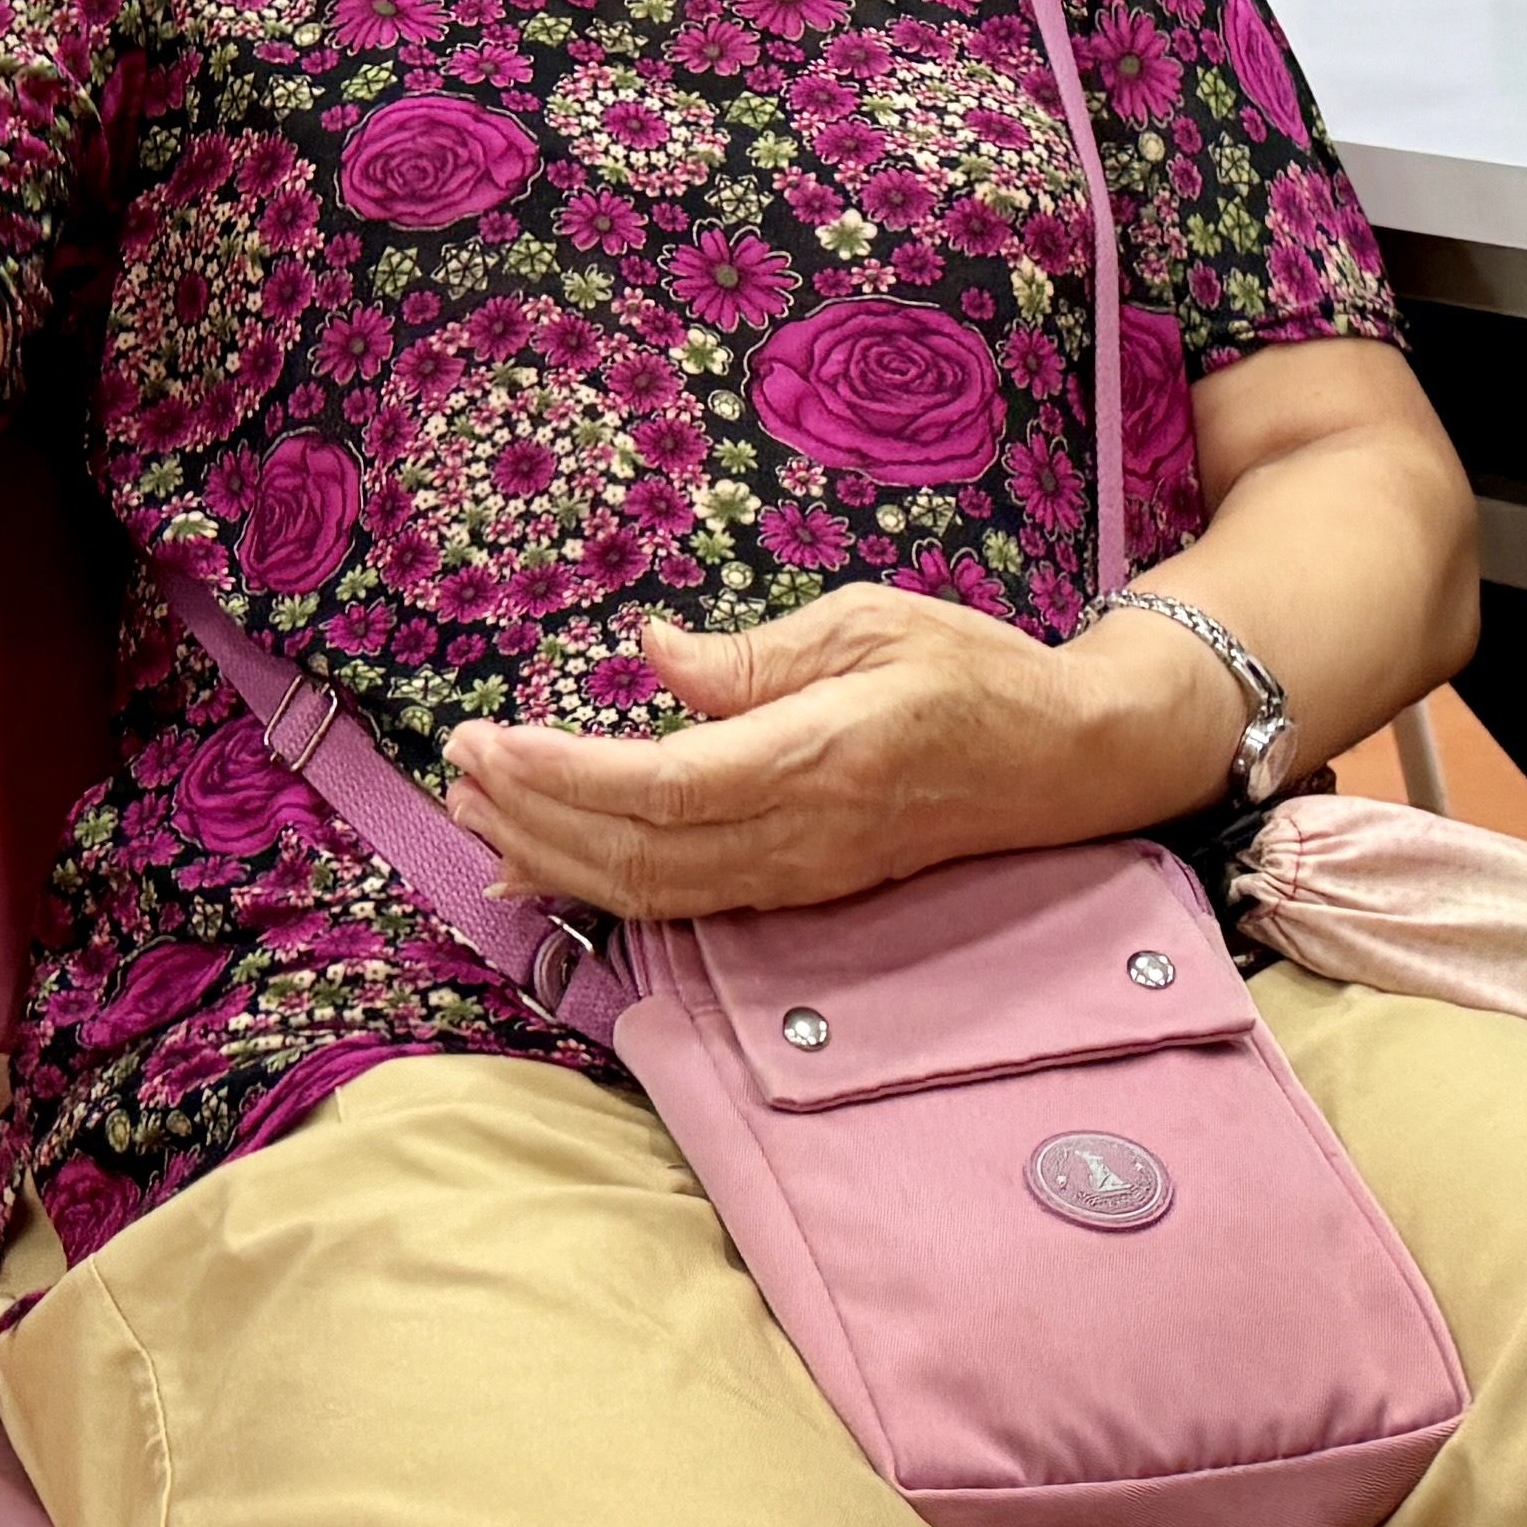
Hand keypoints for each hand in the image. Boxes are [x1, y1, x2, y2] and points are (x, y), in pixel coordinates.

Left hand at [439, 583, 1191, 920]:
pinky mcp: (804, 891)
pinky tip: (546, 870)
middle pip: (639, 853)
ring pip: (654, 892)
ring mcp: (804, 876)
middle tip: (457, 771)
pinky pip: (686, 903)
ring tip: (476, 818)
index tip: (489, 741)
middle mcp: (804, 834)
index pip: (663, 785)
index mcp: (818, 755)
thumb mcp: (866, 623)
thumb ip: (754, 655)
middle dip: (532, 818)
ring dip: (554, 860)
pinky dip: (605, 890)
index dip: (563, 774)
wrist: (1070, 761)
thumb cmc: (974, 671)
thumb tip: (653, 655)